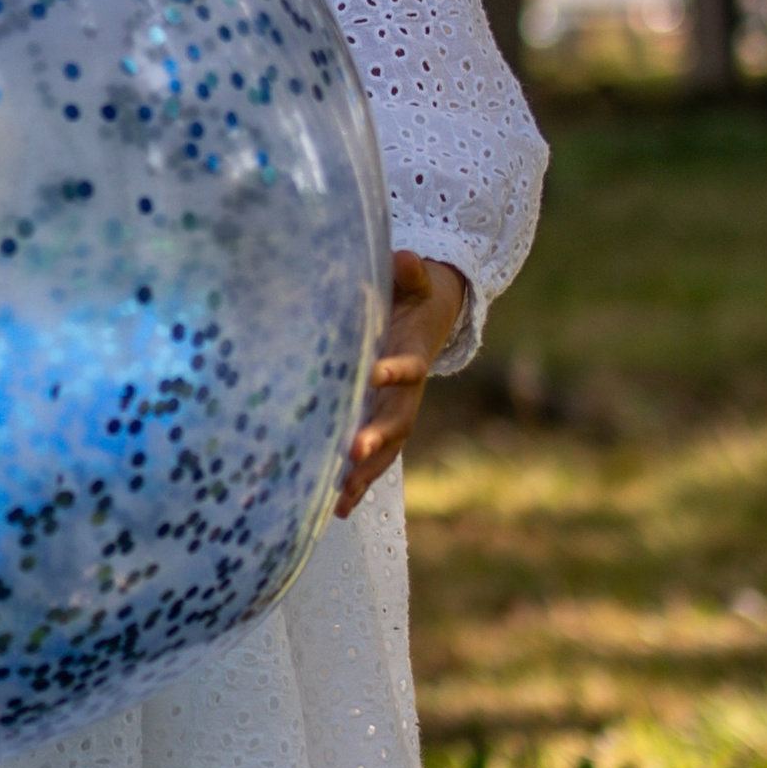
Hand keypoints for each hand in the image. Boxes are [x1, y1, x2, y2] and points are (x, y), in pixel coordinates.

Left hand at [336, 252, 467, 517]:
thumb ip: (411, 272)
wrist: (430, 318)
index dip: (395, 370)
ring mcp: (397, 413)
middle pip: (398, 420)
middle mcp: (408, 393)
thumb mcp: (415, 279)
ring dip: (364, 474)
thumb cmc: (414, 295)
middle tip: (355, 450)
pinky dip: (357, 485)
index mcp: (414, 354)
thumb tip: (406, 256)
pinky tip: (336, 511)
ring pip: (386, 450)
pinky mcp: (382, 426)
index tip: (374, 371)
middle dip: (377, 437)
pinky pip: (373, 460)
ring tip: (340, 500)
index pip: (408, 366)